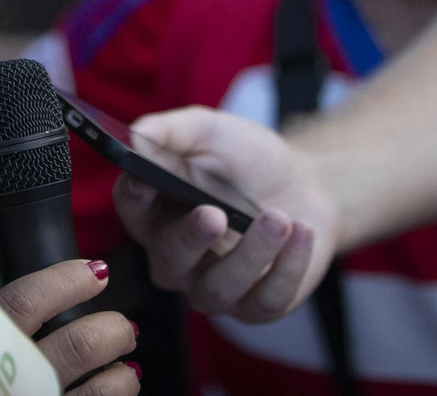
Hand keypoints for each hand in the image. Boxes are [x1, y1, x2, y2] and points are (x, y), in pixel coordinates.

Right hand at [0, 259, 141, 394]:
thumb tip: (23, 286)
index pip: (27, 302)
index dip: (66, 282)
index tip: (96, 272)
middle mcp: (6, 381)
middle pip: (78, 346)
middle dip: (110, 331)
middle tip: (122, 328)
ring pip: (96, 392)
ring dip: (121, 377)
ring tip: (126, 369)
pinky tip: (115, 393)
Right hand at [113, 106, 339, 322]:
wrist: (304, 186)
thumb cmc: (246, 160)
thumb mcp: (210, 132)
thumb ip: (170, 131)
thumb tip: (136, 136)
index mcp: (156, 211)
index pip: (132, 207)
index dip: (135, 196)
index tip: (145, 179)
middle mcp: (175, 257)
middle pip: (170, 260)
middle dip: (191, 238)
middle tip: (215, 214)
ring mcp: (213, 287)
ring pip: (217, 289)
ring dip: (249, 255)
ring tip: (278, 218)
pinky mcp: (255, 305)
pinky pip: (266, 300)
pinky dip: (287, 267)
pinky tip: (302, 232)